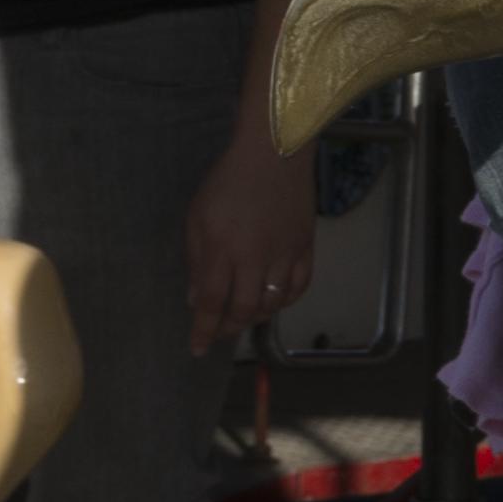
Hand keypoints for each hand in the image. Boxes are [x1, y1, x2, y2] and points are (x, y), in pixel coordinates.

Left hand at [182, 134, 320, 348]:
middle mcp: (255, 257)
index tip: (197, 349)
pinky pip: (299, 286)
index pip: (213, 303)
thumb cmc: (228, 181)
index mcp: (223, 249)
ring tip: (243, 315)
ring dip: (255, 316)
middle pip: (244, 309)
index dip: (204, 330)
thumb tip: (197, 299)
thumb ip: (197, 261)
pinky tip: (273, 300)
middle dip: (229, 328)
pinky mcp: (305, 246)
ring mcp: (284, 253)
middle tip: (219, 333)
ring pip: (272, 303)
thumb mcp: (198, 217)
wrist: (274, 152)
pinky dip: (285, 301)